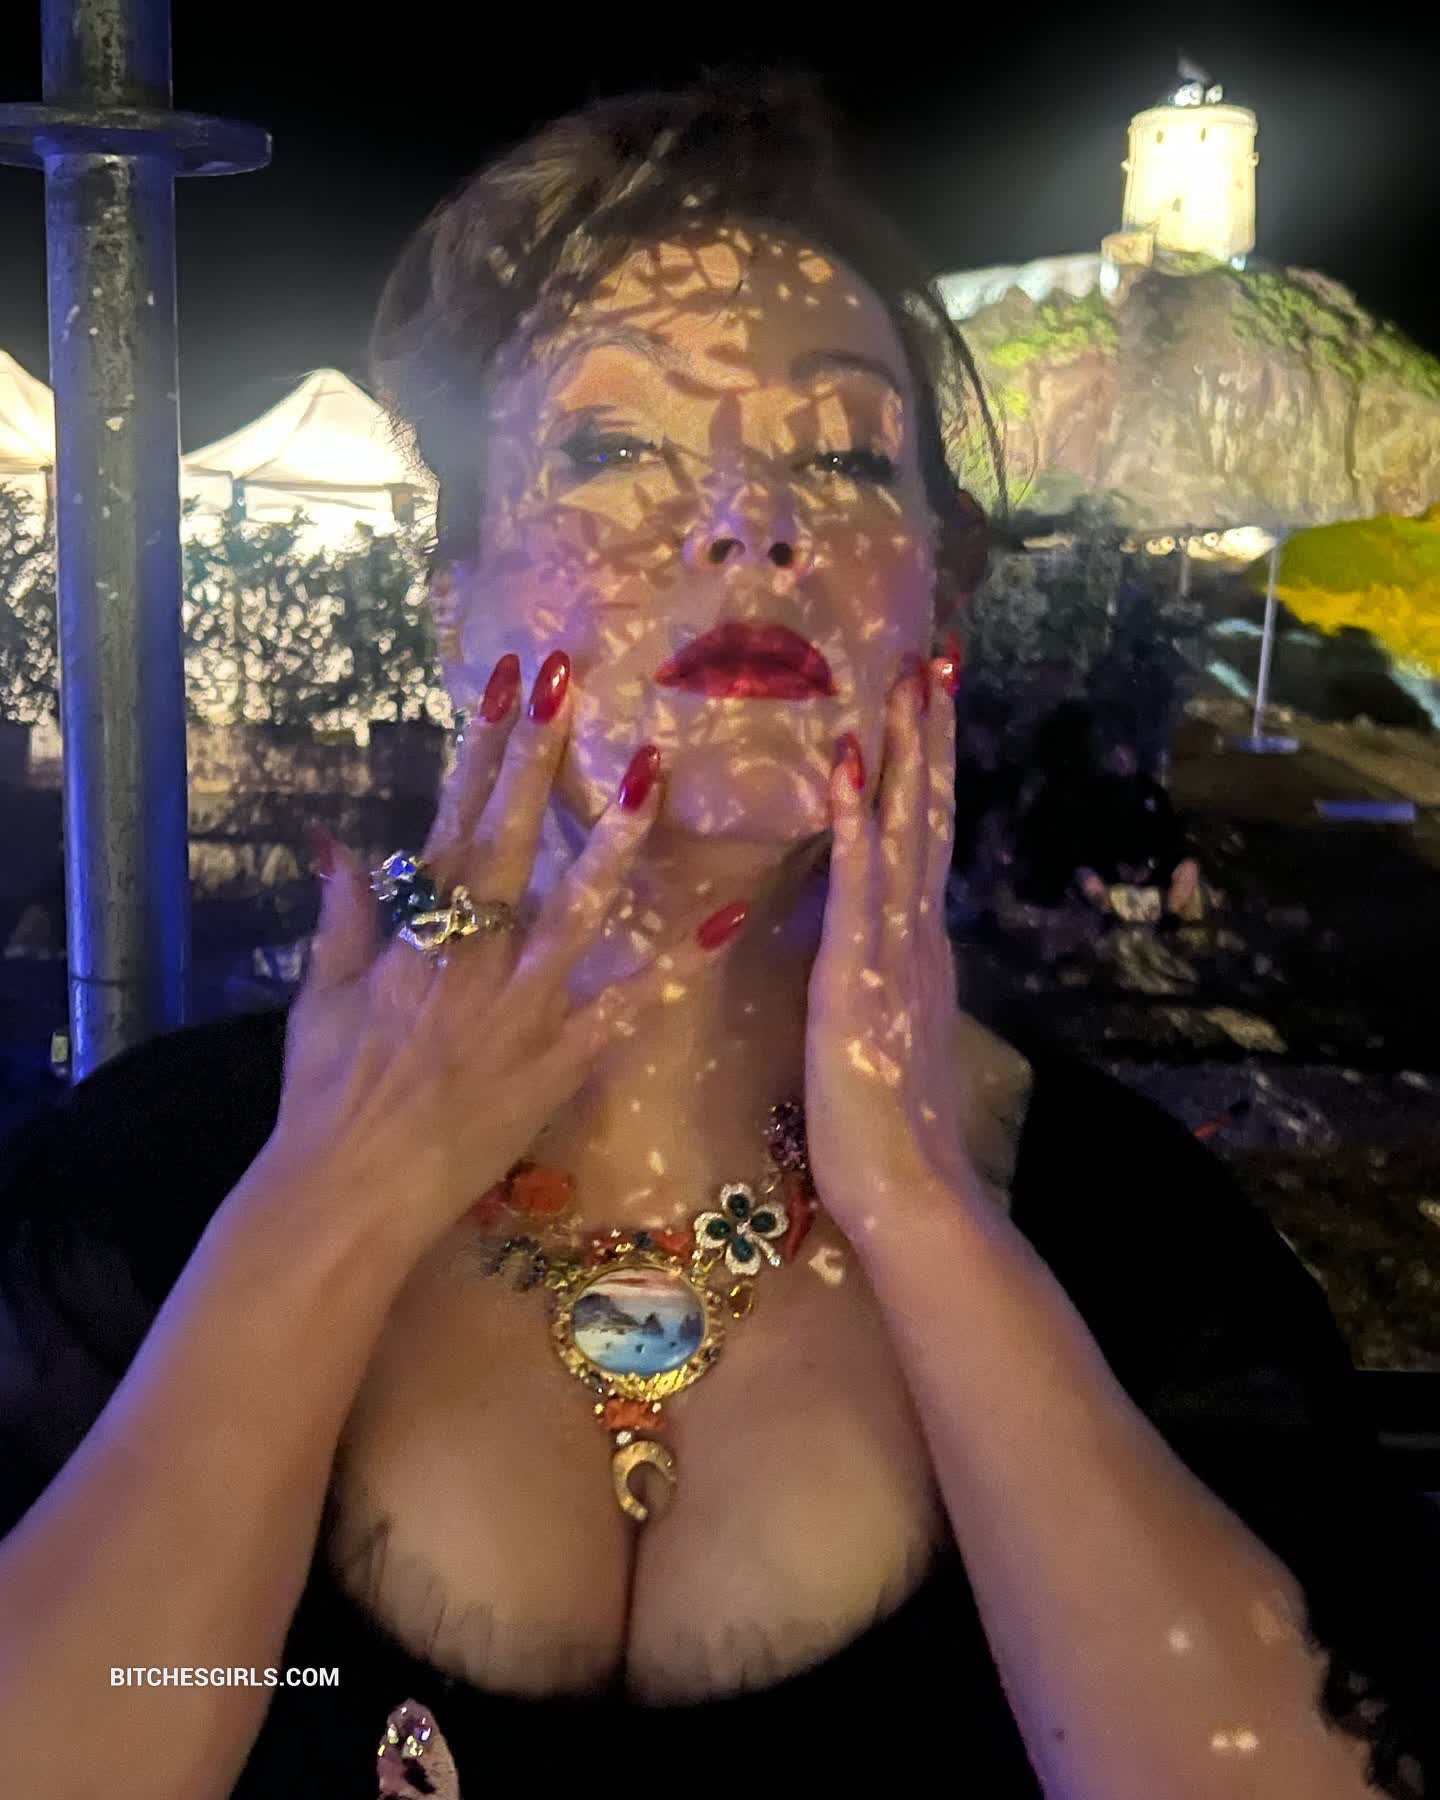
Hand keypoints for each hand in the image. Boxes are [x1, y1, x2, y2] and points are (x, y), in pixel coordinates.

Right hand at [258, 650, 748, 1261]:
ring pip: (574, 914)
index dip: (480, 751)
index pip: (450, 824)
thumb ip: (341, 916)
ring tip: (649, 778)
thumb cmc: (325, 1095)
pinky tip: (723, 922)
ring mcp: (517, 1011)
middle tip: (573, 688)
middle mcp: (468, 960)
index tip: (509, 687)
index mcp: (411, 938)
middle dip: (539, 762)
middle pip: (508, 845)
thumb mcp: (319, 998)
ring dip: (611, 843)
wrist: (346, 1194)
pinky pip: (624, 1010)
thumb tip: (334, 837)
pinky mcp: (555, 1064)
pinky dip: (674, 968)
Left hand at [805, 655, 976, 1241]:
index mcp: (917, 946)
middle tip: (931, 659)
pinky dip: (853, 825)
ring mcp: (892, 952)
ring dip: (902, 756)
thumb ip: (891, 977)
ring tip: (904, 683)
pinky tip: (846, 769)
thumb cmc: (889, 1125)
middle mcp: (916, 934)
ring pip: (902, 834)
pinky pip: (858, 888)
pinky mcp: (858, 978)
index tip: (928, 703)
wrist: (912, 1190)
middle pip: (926, 817)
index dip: (927, 769)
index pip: (922, 837)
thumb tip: (881, 941)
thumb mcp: (889, 1029)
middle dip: (928, 737)